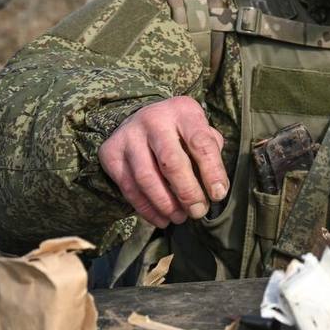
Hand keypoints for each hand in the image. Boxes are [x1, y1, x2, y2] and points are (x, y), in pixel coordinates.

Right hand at [98, 96, 228, 228]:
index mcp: (182, 111)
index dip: (212, 171)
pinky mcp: (110, 153)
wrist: (140, 118)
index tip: (218, 194)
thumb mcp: (199, 130)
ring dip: (166, 204)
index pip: (201, 143)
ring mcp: (128, 136)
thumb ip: (210, 153)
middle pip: (171, 162)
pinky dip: (146, 208)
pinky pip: (129, 187)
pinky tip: (162, 218)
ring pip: (147, 177)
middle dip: (187, 192)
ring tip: (180, 217)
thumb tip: (216, 189)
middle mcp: (153, 119)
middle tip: (198, 211)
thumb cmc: (180, 130)